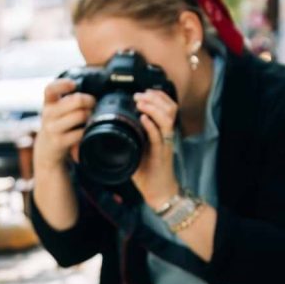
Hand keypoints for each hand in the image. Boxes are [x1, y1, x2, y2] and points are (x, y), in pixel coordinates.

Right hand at [34, 79, 95, 171]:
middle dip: (89, 100)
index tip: (74, 85)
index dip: (63, 84)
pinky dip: (87, 130)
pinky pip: (81, 132)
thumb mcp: (57, 111)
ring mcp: (53, 128)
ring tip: (91, 117)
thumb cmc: (57, 126)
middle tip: (93, 103)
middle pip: (75, 100)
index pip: (51, 89)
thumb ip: (68, 101)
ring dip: (90, 115)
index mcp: (49, 103)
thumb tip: (91, 94)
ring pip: (80, 115)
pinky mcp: (59, 142)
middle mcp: (48, 114)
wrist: (46, 151)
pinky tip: (87, 130)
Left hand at [132, 89, 179, 208]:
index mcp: (163, 132)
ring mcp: (165, 143)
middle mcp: (166, 135)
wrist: (159, 191)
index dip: (157, 96)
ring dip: (153, 107)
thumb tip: (114, 127)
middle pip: (170, 107)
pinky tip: (143, 118)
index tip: (144, 92)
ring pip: (167, 118)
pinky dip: (151, 125)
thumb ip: (132, 136)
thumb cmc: (149, 171)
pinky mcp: (161, 154)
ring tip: (141, 103)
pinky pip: (158, 136)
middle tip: (139, 96)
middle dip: (154, 97)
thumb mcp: (139, 149)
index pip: (167, 106)